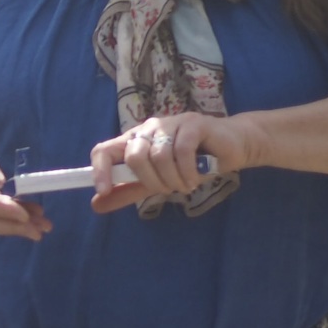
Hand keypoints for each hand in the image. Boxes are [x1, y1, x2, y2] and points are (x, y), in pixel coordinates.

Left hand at [89, 112, 255, 213]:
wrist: (232, 148)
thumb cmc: (192, 164)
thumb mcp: (155, 182)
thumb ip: (127, 191)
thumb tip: (95, 205)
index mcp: (134, 140)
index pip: (104, 149)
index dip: (99, 170)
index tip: (103, 191)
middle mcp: (149, 128)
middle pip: (134, 156)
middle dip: (151, 181)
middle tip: (169, 189)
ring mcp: (171, 122)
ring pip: (158, 156)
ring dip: (172, 179)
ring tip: (185, 184)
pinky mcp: (194, 123)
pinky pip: (182, 151)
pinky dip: (187, 172)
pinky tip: (195, 178)